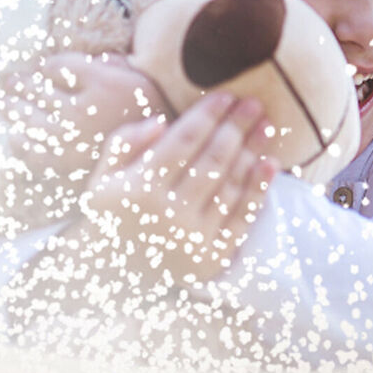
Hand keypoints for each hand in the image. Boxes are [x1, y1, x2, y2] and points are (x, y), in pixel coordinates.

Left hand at [0, 51, 166, 192]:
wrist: (163, 155)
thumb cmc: (153, 111)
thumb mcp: (137, 77)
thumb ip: (112, 63)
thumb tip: (90, 61)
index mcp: (96, 81)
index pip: (56, 67)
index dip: (47, 67)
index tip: (42, 68)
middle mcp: (78, 108)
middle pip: (37, 89)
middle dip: (20, 84)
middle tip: (7, 82)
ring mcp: (69, 137)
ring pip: (28, 117)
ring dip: (12, 108)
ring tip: (3, 104)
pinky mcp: (65, 162)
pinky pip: (33, 150)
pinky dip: (20, 142)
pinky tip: (14, 137)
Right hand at [72, 92, 276, 285]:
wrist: (113, 276)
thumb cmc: (110, 216)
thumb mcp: (102, 178)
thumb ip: (124, 143)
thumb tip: (161, 122)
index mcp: (141, 188)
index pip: (183, 142)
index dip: (206, 116)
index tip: (225, 96)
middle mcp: (169, 213)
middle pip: (212, 160)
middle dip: (235, 128)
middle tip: (253, 104)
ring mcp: (194, 237)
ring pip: (230, 186)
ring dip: (252, 152)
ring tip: (266, 126)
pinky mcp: (212, 257)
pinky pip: (241, 218)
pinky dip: (258, 190)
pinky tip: (270, 164)